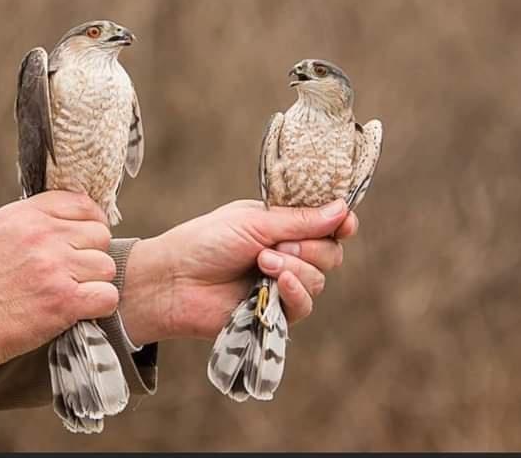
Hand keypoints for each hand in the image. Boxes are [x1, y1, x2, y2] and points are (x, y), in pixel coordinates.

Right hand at [0, 192, 117, 369]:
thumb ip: (33, 218)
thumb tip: (70, 214)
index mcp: (27, 215)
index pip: (82, 203)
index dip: (92, 221)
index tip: (87, 238)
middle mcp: (43, 236)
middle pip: (100, 235)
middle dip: (91, 254)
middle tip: (73, 271)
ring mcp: (55, 267)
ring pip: (106, 266)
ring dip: (94, 282)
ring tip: (72, 291)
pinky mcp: (63, 301)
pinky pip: (107, 296)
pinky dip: (98, 305)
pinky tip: (80, 309)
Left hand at [119, 199, 355, 344]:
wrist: (175, 280)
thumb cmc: (206, 241)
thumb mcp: (254, 222)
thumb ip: (299, 221)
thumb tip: (343, 209)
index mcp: (281, 224)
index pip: (326, 223)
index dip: (341, 222)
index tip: (345, 223)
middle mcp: (287, 252)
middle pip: (330, 252)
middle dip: (310, 247)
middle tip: (277, 245)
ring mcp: (282, 283)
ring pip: (319, 279)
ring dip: (295, 269)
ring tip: (261, 262)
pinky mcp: (276, 312)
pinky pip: (305, 305)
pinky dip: (295, 292)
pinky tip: (277, 283)